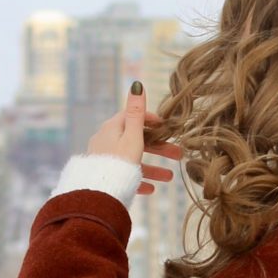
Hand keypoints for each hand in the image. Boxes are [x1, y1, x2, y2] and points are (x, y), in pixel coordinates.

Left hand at [87, 81, 179, 196]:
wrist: (100, 193)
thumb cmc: (119, 162)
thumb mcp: (132, 136)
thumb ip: (136, 113)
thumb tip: (136, 85)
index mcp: (112, 128)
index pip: (132, 117)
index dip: (151, 120)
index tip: (166, 127)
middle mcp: (106, 141)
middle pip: (136, 140)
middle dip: (158, 148)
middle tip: (178, 154)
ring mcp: (105, 159)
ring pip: (133, 160)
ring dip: (153, 167)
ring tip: (169, 177)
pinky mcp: (105, 176)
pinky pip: (125, 175)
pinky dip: (139, 179)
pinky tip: (151, 189)